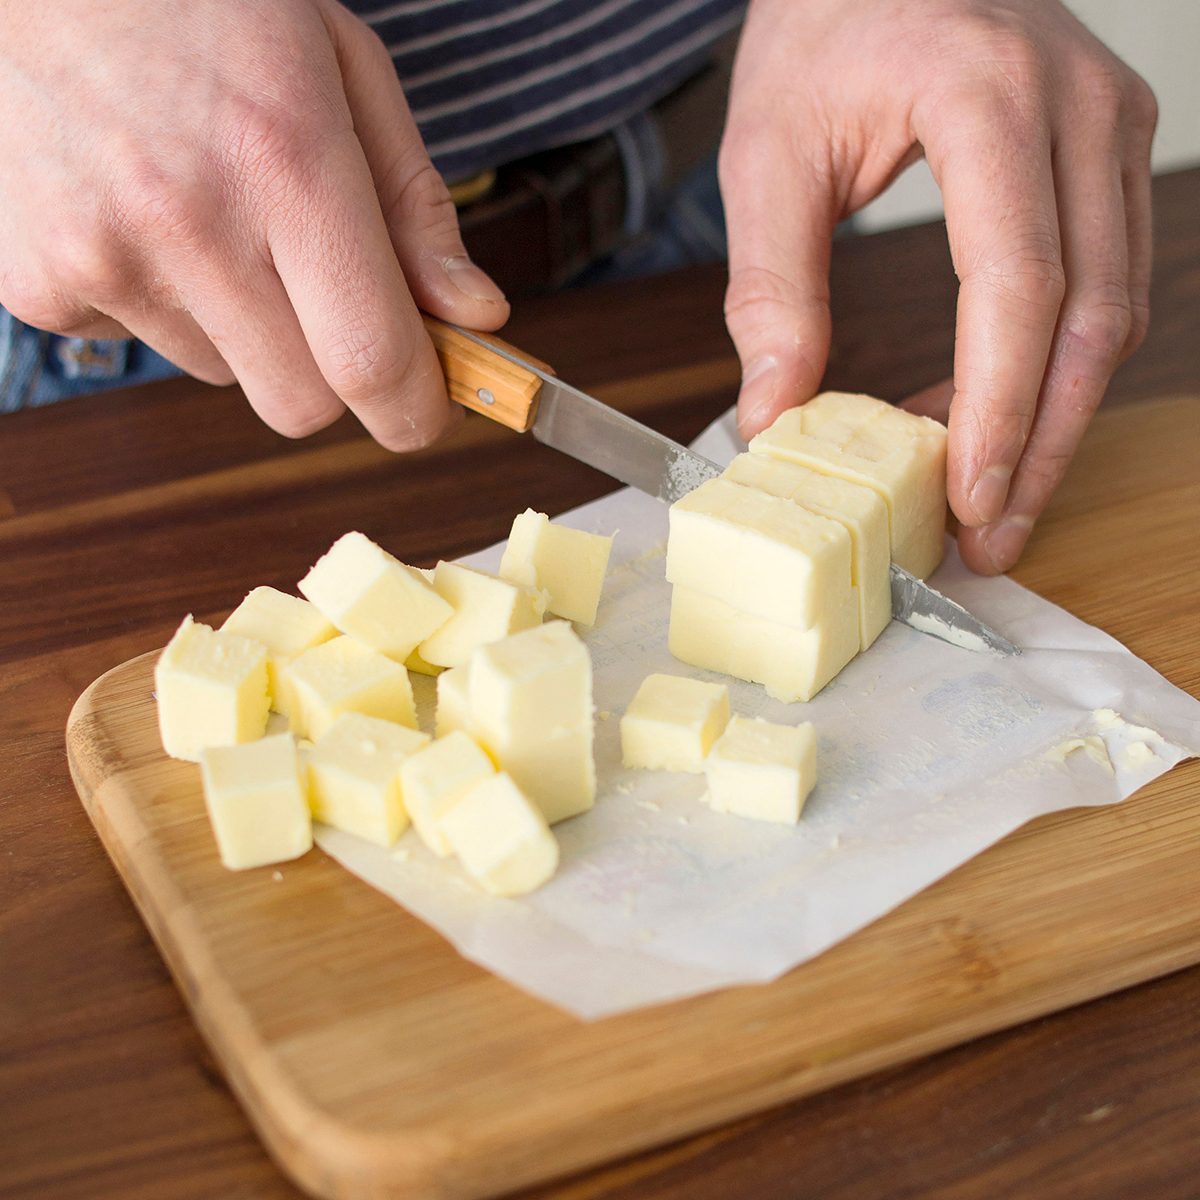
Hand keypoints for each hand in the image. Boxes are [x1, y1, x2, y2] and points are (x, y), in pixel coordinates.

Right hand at [0, 0, 507, 448]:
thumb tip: (474, 318)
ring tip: (211, 214)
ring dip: (243, 327)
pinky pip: (143, 346)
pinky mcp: (37, 282)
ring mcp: (100, 257)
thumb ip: (416, 207)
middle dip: (332, 374)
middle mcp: (188, 221)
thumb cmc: (208, 4)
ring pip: (224, 375)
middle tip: (325, 300)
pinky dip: (165, 303)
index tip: (429, 408)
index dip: (416, 410)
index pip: (371, 360)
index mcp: (286, 161)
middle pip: (301, 405)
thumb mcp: (342, 69)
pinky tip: (144, 216)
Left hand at [720, 0, 1156, 572]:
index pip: (1016, 283)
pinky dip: (1050, 365)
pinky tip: (989, 415)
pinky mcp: (1106, 148)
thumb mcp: (767, 152)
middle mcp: (1075, 104)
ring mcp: (1108, 122)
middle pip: (1090, 315)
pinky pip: (1103, 280)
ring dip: (1056, 419)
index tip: (968, 498)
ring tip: (989, 500)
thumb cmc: (816, 30)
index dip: (998, 408)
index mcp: (986, 93)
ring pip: (1116, 309)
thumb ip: (771, 285)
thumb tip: (774, 413)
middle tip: (989, 538)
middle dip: (1043, 444)